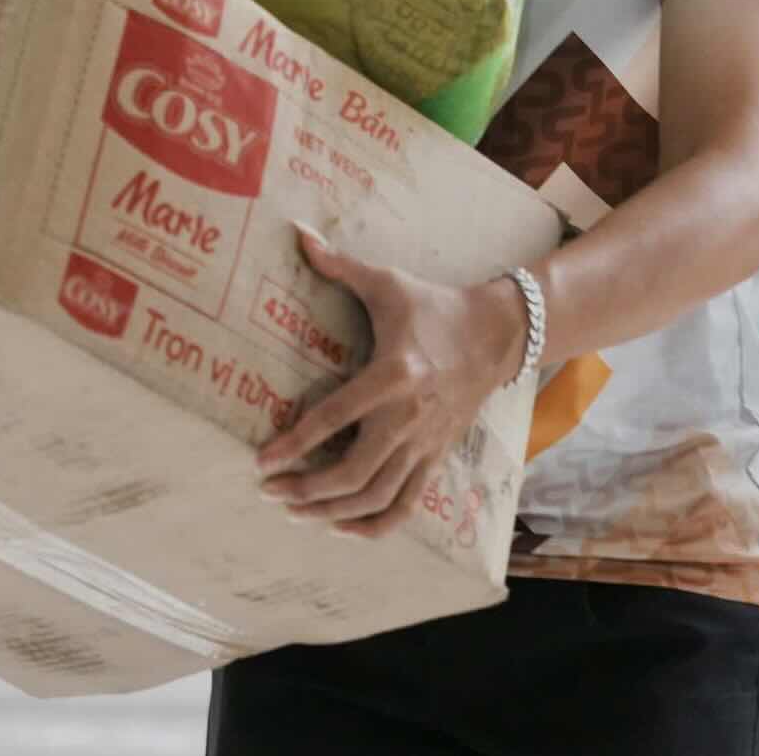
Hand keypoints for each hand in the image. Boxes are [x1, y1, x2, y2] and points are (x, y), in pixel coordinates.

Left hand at [255, 227, 524, 538]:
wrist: (498, 332)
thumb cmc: (433, 306)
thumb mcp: (387, 283)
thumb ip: (338, 265)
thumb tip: (297, 233)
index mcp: (392, 374)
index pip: (334, 418)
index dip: (294, 443)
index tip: (260, 460)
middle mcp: (408, 417)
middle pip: (353, 474)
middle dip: (305, 490)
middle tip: (269, 490)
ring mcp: (425, 444)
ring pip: (376, 498)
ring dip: (330, 512)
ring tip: (293, 509)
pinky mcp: (436, 458)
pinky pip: (405, 506)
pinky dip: (373, 526)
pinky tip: (340, 526)